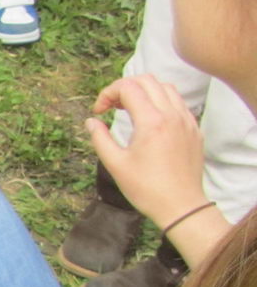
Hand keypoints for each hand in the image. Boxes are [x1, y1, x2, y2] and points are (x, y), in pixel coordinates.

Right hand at [86, 75, 207, 227]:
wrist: (181, 206)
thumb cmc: (146, 188)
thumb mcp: (115, 164)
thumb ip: (100, 138)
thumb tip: (91, 121)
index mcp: (151, 122)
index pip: (128, 88)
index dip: (107, 94)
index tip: (98, 112)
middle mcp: (172, 115)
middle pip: (147, 80)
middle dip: (124, 87)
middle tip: (111, 106)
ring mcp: (186, 121)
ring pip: (166, 87)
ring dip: (144, 91)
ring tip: (130, 109)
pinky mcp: (194, 129)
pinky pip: (178, 102)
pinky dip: (160, 101)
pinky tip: (150, 120)